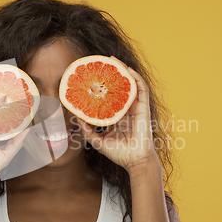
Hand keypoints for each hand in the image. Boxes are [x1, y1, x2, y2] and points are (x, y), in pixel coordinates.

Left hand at [77, 57, 160, 172]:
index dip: (102, 86)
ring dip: (123, 71)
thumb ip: (87, 131)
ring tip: (114, 60)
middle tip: (102, 62)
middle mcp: (126, 109)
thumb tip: (77, 119)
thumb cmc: (119, 153)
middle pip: (119, 87)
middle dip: (112, 73)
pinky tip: (128, 70)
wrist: (134, 161)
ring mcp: (135, 107)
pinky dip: (135, 78)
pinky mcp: (144, 108)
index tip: (92, 77)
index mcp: (116, 116)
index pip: (109, 96)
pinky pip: (141, 89)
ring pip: (130, 84)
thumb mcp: (98, 141)